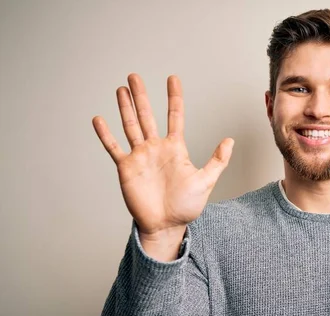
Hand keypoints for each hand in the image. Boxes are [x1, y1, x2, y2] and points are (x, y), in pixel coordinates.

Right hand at [92, 73, 233, 235]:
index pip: (175, 116)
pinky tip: (99, 119)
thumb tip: (230, 140)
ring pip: (131, 126)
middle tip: (134, 76)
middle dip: (141, 96)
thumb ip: (217, 160)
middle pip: (147, 115)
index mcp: (175, 148)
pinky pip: (114, 148)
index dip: (174, 97)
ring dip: (125, 108)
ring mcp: (140, 157)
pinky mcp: (126, 168)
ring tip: (121, 89)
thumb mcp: (206, 181)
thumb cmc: (186, 206)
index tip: (172, 79)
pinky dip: (106, 135)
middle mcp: (156, 148)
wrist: (166, 225)